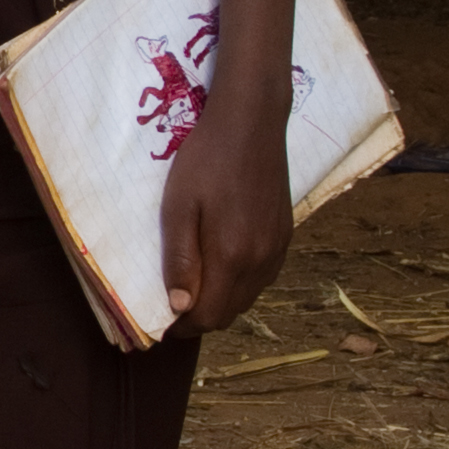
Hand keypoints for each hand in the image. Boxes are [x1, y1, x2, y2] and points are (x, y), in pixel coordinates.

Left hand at [157, 123, 290, 338]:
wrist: (252, 122)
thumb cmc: (206, 160)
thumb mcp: (178, 208)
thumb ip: (179, 260)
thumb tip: (180, 307)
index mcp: (232, 257)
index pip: (209, 316)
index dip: (184, 327)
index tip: (163, 323)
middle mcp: (261, 260)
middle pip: (231, 313)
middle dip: (201, 319)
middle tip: (175, 308)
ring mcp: (278, 248)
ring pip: (249, 297)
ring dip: (222, 302)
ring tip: (196, 289)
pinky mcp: (286, 235)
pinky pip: (263, 277)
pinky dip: (241, 285)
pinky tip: (223, 267)